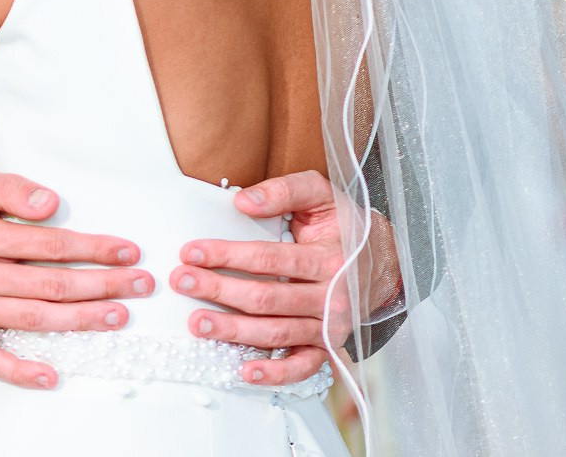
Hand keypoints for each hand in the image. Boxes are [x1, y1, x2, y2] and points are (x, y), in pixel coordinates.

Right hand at [0, 170, 147, 389]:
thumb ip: (7, 190)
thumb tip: (50, 203)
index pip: (49, 245)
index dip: (92, 248)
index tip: (126, 251)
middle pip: (51, 285)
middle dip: (102, 285)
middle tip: (140, 285)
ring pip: (32, 320)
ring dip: (80, 321)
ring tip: (117, 316)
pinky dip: (21, 371)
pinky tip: (53, 374)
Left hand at [175, 169, 400, 384]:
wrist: (383, 261)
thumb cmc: (342, 226)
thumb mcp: (319, 194)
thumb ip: (284, 191)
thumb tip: (243, 201)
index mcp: (328, 258)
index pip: (268, 258)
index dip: (227, 255)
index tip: (191, 252)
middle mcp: (331, 297)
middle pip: (266, 299)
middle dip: (219, 290)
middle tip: (182, 283)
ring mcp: (329, 326)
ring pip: (276, 333)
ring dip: (234, 331)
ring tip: (198, 324)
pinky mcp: (327, 347)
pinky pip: (302, 366)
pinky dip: (276, 374)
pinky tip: (245, 371)